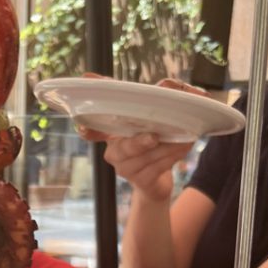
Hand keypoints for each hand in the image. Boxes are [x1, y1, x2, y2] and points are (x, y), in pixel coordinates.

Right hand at [76, 75, 202, 201]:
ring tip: (185, 137)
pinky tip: (184, 147)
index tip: (83, 127)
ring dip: (167, 147)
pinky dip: (173, 156)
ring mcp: (125, 169)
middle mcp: (113, 152)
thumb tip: (167, 84)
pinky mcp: (140, 181)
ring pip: (145, 157)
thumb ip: (157, 97)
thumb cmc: (152, 144)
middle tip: (154, 137)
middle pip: (123, 147)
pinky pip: (157, 167)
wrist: (157, 183)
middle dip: (139, 142)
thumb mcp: (152, 119)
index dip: (88, 127)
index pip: (95, 128)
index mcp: (112, 134)